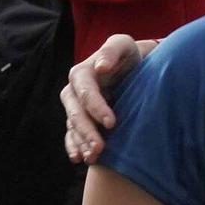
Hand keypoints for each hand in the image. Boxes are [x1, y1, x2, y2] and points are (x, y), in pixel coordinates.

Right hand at [60, 35, 154, 163]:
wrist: (132, 69)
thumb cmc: (128, 56)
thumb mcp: (123, 45)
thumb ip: (112, 51)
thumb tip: (101, 66)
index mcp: (82, 74)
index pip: (85, 92)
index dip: (96, 107)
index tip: (111, 123)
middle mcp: (74, 92)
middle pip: (76, 114)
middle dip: (87, 132)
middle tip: (100, 149)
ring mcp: (75, 109)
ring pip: (73, 128)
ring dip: (81, 144)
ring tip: (92, 158)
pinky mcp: (80, 122)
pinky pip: (72, 136)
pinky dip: (74, 147)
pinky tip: (79, 159)